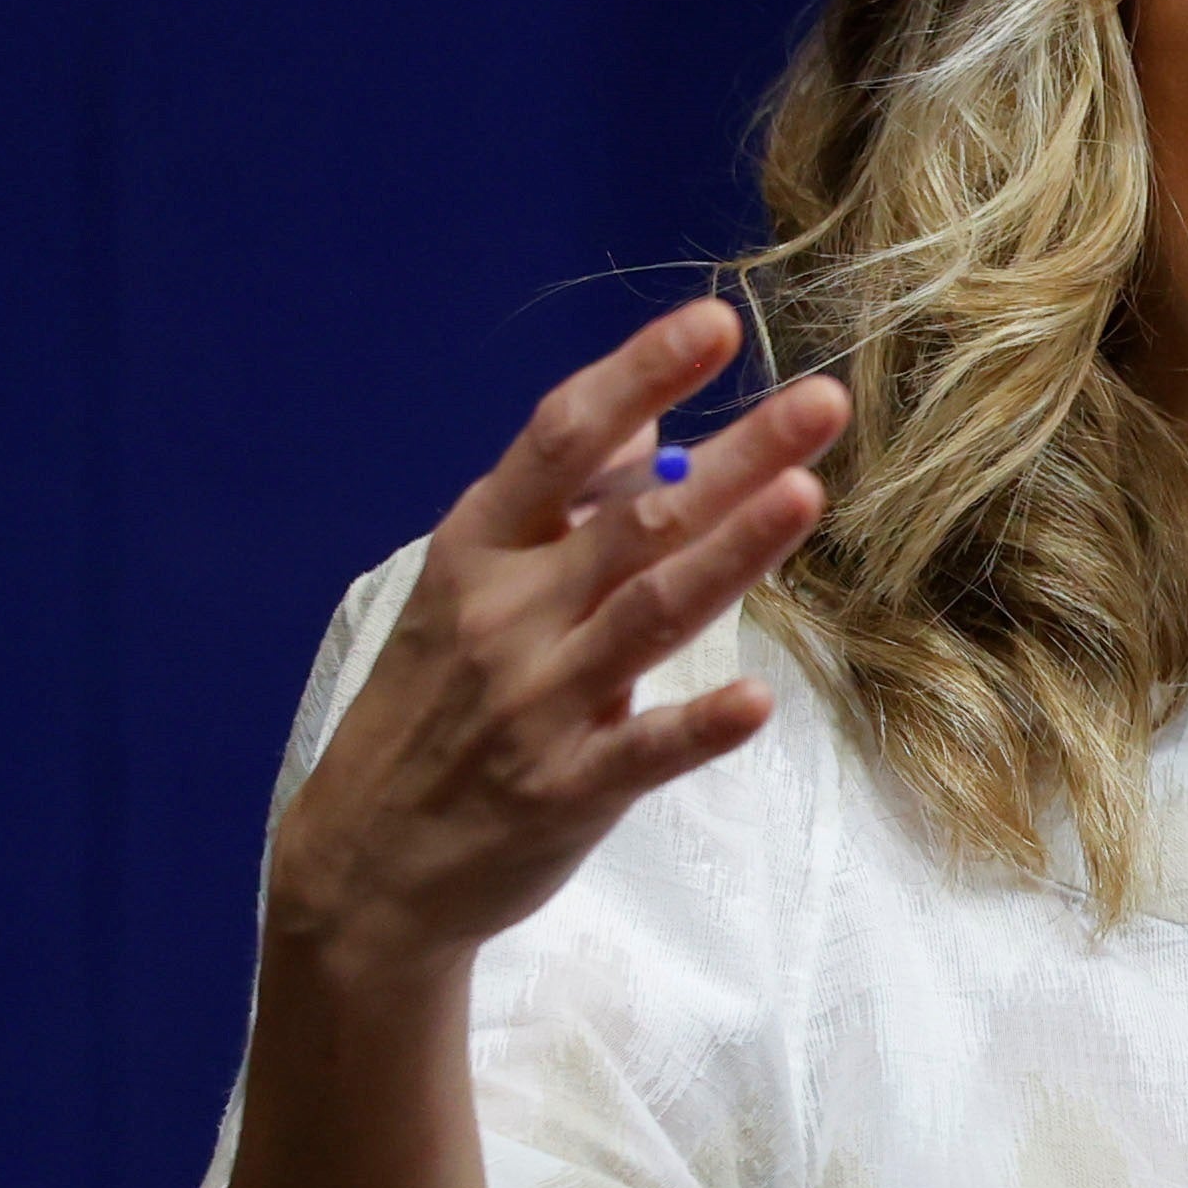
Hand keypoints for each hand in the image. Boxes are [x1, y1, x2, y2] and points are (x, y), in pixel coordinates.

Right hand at [265, 302, 846, 987]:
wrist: (362, 864)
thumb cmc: (432, 709)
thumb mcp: (464, 591)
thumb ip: (559, 514)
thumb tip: (654, 430)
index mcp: (477, 549)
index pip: (563, 439)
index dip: (640, 374)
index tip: (718, 323)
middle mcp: (504, 613)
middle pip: (637, 519)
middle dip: (737, 456)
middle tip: (825, 402)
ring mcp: (534, 703)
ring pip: (651, 614)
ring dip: (734, 556)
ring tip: (806, 497)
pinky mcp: (564, 790)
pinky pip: (643, 751)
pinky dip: (699, 726)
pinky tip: (759, 702)